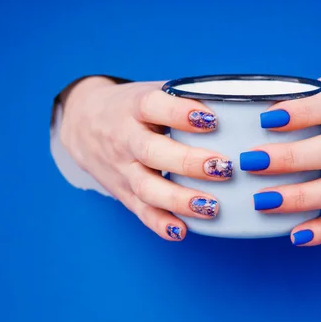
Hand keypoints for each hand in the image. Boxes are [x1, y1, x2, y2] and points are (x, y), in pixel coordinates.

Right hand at [59, 77, 233, 241]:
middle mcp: (124, 138)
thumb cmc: (132, 107)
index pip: (153, 106)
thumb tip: (238, 101)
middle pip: (151, 152)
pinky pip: (140, 211)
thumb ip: (185, 96)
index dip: (181, 113)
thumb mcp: (150, 91)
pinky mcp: (122, 192)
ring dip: (179, 200)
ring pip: (146, 187)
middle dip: (189, 163)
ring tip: (212, 206)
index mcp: (133, 106)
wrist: (82, 123)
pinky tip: (182, 231)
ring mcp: (121, 168)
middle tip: (224, 168)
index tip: (212, 120)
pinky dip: (160, 224)